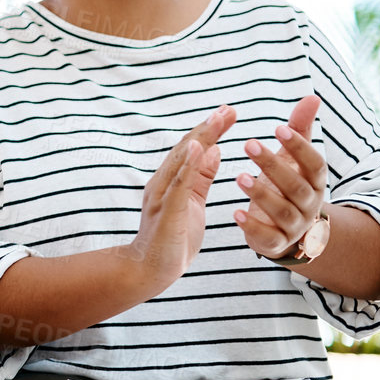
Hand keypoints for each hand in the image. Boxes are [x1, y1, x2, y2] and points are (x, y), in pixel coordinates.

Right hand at [124, 104, 233, 289]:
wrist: (150, 270)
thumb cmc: (172, 240)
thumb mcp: (192, 203)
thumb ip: (200, 178)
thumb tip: (213, 151)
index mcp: (171, 181)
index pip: (191, 150)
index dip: (209, 130)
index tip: (228, 113)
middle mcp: (163, 182)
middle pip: (187, 148)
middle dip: (208, 127)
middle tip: (229, 108)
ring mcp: (163, 195)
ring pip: (183, 160)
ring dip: (201, 138)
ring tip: (219, 119)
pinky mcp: (168, 210)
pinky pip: (180, 183)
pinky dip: (190, 164)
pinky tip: (202, 148)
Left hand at [235, 95, 326, 257]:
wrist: (289, 230)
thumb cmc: (288, 184)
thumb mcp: (294, 158)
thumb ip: (300, 129)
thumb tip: (312, 97)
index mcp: (316, 182)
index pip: (315, 163)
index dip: (299, 146)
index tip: (278, 128)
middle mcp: (310, 205)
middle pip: (296, 187)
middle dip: (274, 166)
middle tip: (248, 143)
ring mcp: (294, 227)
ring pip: (282, 212)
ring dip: (261, 195)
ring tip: (238, 176)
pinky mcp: (276, 244)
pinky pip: (268, 237)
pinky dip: (252, 227)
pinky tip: (235, 213)